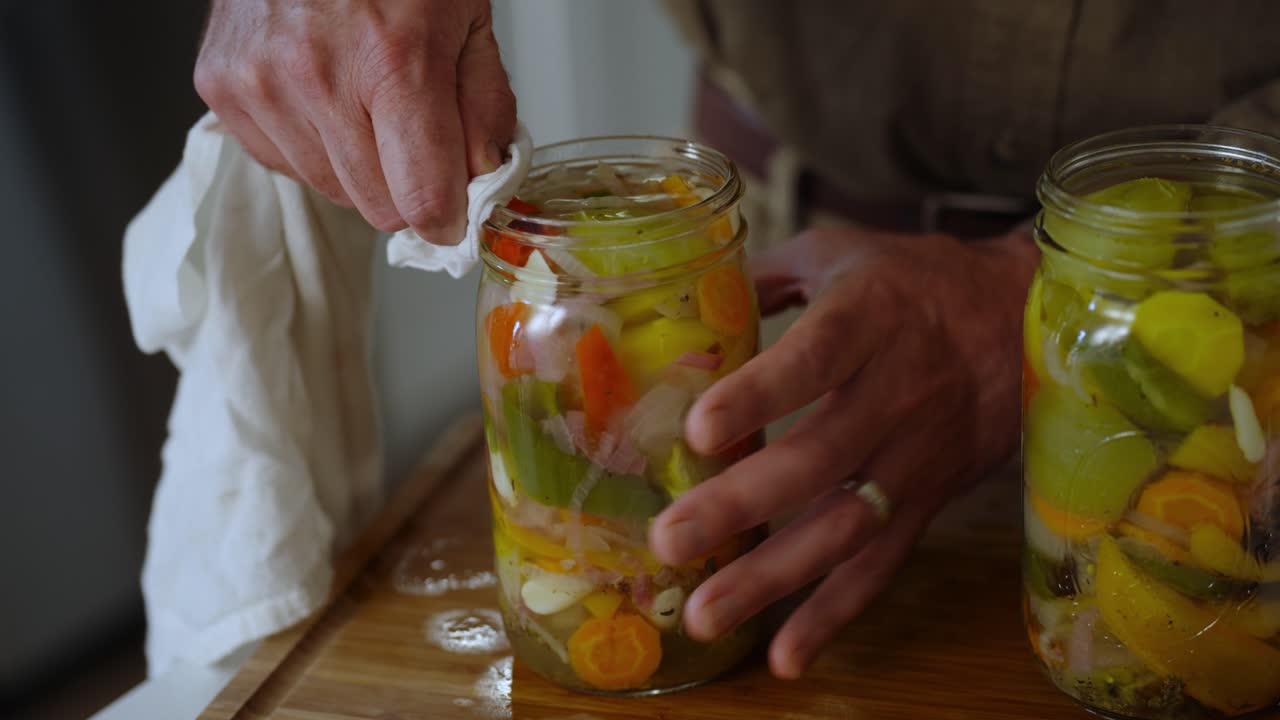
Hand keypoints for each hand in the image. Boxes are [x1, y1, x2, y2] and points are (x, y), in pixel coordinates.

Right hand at [194, 0, 515, 241]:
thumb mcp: (468, 17)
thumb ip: (485, 106)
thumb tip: (480, 177)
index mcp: (393, 60)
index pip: (422, 198)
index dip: (448, 216)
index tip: (455, 210)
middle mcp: (317, 77)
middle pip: (378, 207)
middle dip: (406, 185)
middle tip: (413, 134)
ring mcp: (260, 84)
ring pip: (330, 190)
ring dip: (357, 166)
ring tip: (361, 98)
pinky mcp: (221, 88)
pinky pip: (284, 163)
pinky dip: (311, 144)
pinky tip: (322, 93)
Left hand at [649, 226, 1037, 677]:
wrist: (1031, 320)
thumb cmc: (918, 282)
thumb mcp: (843, 253)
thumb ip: (763, 276)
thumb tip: (682, 304)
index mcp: (870, 318)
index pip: (816, 357)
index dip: (761, 395)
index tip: (699, 431)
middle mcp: (895, 393)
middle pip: (818, 457)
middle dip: (740, 506)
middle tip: (670, 540)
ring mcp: (913, 456)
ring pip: (845, 525)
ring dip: (774, 578)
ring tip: (708, 614)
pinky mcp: (926, 502)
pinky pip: (881, 565)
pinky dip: (835, 614)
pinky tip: (784, 654)